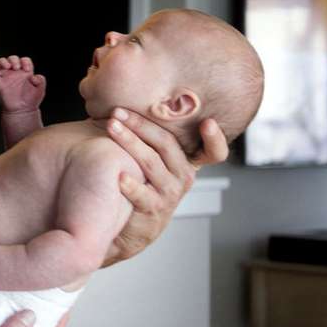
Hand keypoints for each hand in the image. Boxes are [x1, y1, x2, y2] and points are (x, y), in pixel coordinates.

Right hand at [0, 56, 45, 114]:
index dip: (25, 62)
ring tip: (8, 66)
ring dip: (3, 62)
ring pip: (0, 63)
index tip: (27, 70)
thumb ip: (41, 80)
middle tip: (17, 68)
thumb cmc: (31, 100)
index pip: (24, 60)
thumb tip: (33, 77)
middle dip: (14, 60)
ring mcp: (6, 77)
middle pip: (12, 58)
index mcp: (25, 72)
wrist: (23, 111)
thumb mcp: (40, 89)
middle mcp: (14, 73)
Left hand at [103, 108, 228, 265]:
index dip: (215, 139)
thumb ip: (151, 137)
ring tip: (111, 127)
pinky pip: (141, 194)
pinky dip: (130, 184)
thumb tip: (128, 100)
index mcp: (187, 163)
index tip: (209, 123)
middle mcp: (183, 177)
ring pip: (151, 163)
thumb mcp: (153, 162)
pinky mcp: (152, 210)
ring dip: (129, 142)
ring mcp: (169, 194)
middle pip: (167, 145)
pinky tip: (118, 175)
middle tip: (118, 111)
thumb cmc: (140, 184)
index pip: (213, 152)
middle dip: (141, 125)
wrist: (129, 227)